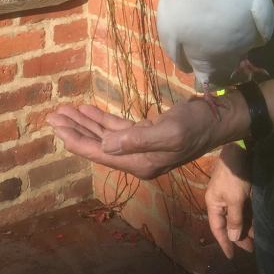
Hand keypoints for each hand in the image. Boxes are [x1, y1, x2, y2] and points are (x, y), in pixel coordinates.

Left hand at [47, 95, 248, 180]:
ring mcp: (142, 147)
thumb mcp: (170, 131)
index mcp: (141, 163)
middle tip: (53, 116)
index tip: (57, 128)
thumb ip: (137, 139)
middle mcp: (138, 158)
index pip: (100, 153)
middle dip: (75, 131)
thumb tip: (106, 146)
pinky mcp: (147, 134)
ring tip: (64, 111)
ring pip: (105, 136)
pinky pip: (117, 129)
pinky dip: (102, 119)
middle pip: (98, 146)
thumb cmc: (198, 124)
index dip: (77, 141)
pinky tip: (88, 110)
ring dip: (85, 123)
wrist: (220, 119)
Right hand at [205, 143, 253, 258]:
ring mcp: (230, 195)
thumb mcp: (234, 199)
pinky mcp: (240, 189)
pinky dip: (249, 217)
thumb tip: (231, 238)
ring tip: (257, 239)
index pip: (217, 229)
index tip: (231, 257)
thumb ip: (234, 219)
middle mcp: (220, 201)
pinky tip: (258, 224)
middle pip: (228, 224)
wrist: (240, 150)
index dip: (224, 243)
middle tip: (252, 249)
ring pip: (237, 216)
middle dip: (239, 237)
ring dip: (246, 227)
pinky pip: (244, 208)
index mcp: (214, 204)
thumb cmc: (235, 176)